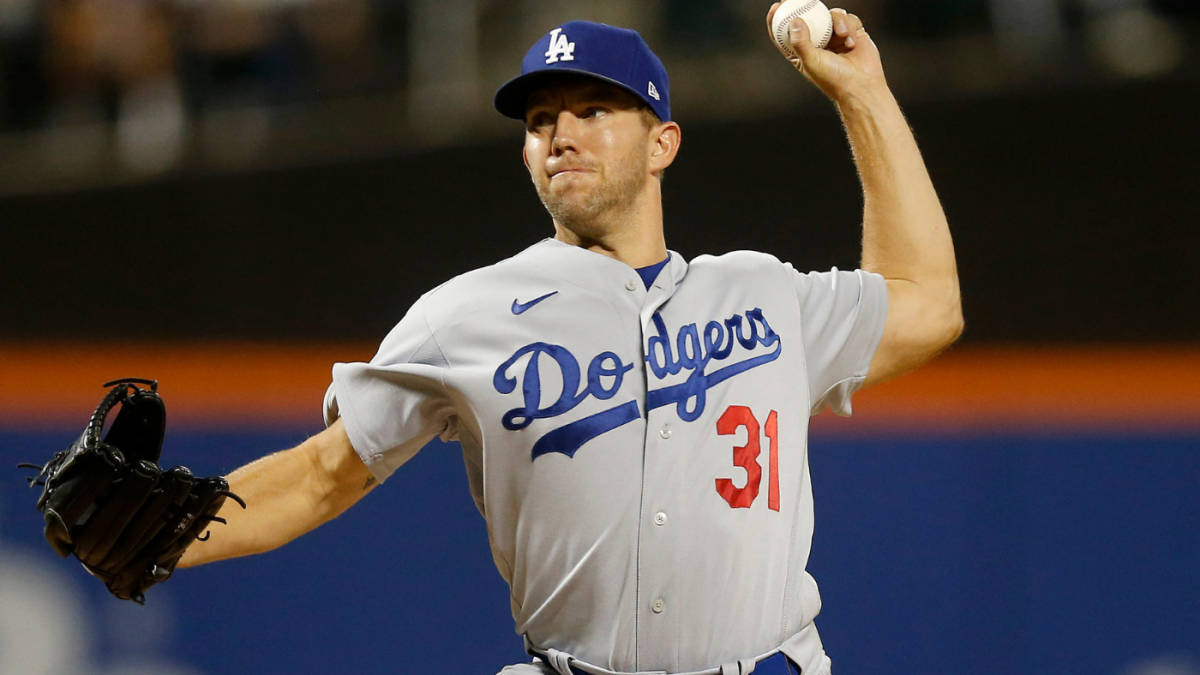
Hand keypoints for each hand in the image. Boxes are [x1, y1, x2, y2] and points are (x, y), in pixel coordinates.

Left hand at [766, 4, 887, 102]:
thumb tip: (793, 21)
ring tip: (842, 36)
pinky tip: (852, 42)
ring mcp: (835, 37)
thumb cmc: (834, 79)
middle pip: (808, 19)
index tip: (776, 7)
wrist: (861, 85)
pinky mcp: (852, 32)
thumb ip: (801, 41)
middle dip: (802, 6)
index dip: (779, 20)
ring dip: (837, 22)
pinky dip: (849, 27)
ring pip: (831, 16)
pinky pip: (848, 18)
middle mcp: (818, 43)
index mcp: (803, 53)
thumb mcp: (811, 61)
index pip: (787, 35)